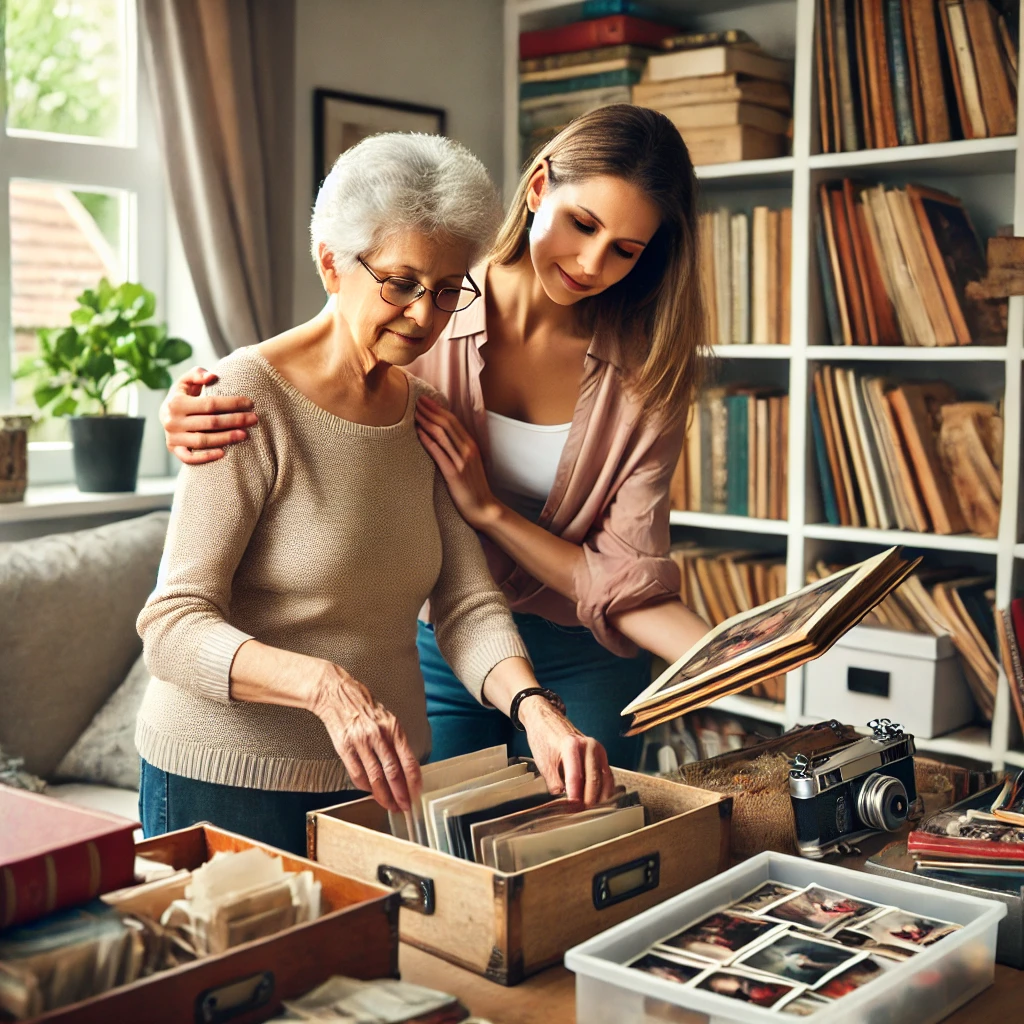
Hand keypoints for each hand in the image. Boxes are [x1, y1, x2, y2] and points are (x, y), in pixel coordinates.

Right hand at [161, 366, 258, 465]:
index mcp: (176, 403)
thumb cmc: (182, 395)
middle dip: (235, 420)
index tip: (250, 403)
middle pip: (210, 422)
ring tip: (245, 434)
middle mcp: (172, 421)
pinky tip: (224, 453)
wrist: (165, 415)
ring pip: (203, 441)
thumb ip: (197, 374)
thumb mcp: (185, 381)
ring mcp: (173, 437)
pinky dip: (205, 457)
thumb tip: (212, 376)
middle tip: (254, 419)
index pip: (210, 404)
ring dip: (226, 438)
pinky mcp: (174, 450)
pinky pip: (189, 458)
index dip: (232, 403)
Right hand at [309, 663, 421, 812]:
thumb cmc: (365, 707)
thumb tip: (407, 767)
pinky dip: (366, 787)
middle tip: (405, 807)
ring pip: (376, 778)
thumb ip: (397, 741)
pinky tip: (371, 792)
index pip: (409, 761)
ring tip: (390, 805)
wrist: (336, 694)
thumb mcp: (388, 719)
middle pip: (393, 773)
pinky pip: (357, 774)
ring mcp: (361, 742)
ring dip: (384, 796)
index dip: (414, 782)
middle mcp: (379, 736)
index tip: (417, 794)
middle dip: (401, 794)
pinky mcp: (344, 748)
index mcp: (394, 728)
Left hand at [415, 395, 500, 528]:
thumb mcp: (470, 464)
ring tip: (414, 413)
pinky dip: (427, 440)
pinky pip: (439, 453)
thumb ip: (459, 450)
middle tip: (417, 401)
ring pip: (442, 435)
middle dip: (430, 410)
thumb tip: (443, 439)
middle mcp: (468, 450)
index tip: (426, 400)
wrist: (484, 508)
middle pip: (446, 424)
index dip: (438, 409)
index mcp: (472, 446)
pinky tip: (418, 433)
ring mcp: (461, 461)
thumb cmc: (474, 487)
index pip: (453, 421)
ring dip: (426, 421)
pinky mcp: (454, 473)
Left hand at [518, 697, 614, 806]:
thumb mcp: (544, 763)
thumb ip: (555, 784)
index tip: (572, 812)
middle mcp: (589, 746)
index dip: (574, 798)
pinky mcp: (602, 754)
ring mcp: (598, 749)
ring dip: (598, 798)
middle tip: (579, 815)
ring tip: (588, 811)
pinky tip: (598, 801)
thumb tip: (565, 804)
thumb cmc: (544, 739)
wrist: (547, 720)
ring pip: (604, 780)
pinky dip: (604, 790)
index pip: (576, 778)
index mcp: (572, 746)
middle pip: (593, 781)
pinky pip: (607, 776)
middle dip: (587, 801)